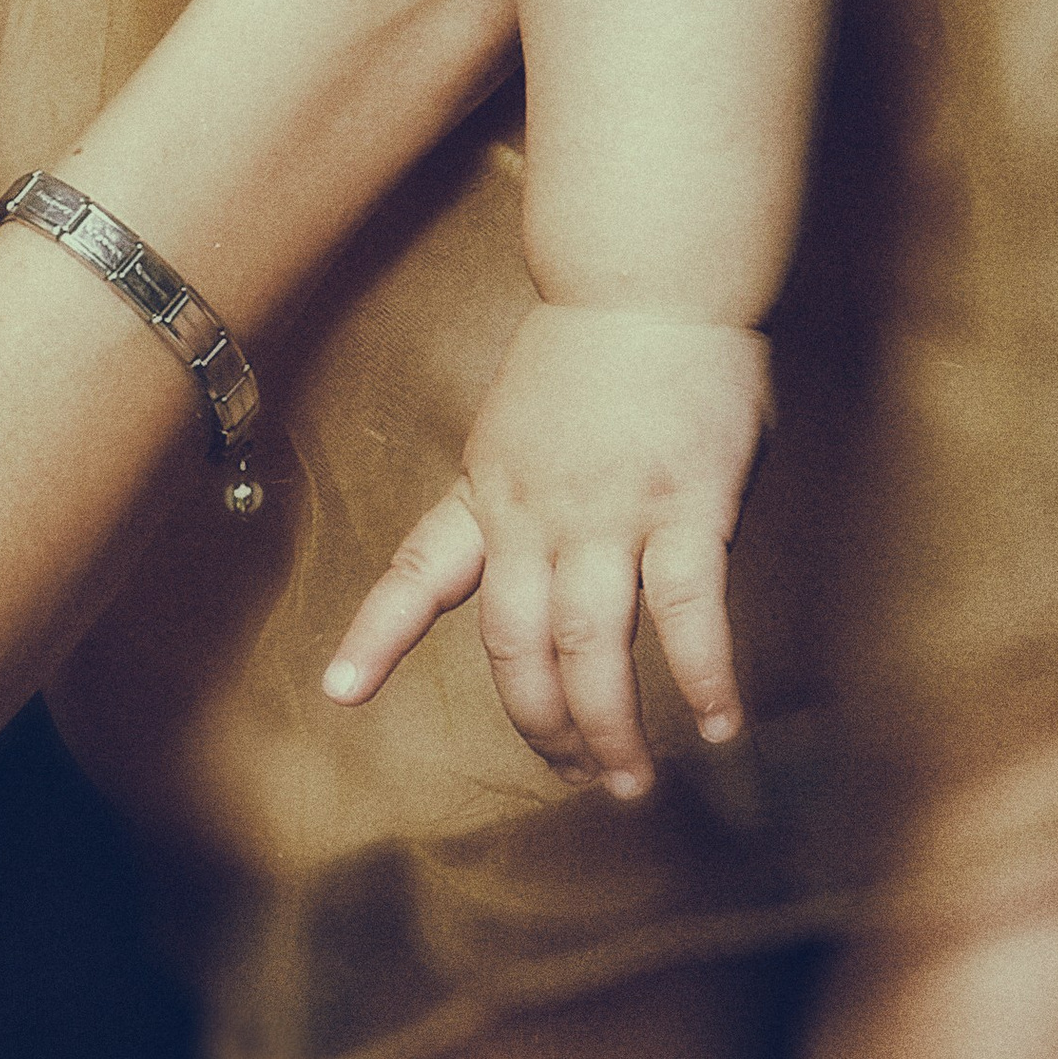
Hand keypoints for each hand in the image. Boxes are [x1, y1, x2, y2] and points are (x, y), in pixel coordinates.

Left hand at [323, 302, 772, 794]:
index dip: (378, 637)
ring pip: (594, 649)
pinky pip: (688, 615)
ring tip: (631, 782)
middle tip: (575, 777)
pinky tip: (717, 726)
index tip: (340, 693)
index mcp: (488, 487)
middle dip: (542, 726)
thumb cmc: (595, 352)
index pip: (421, 572)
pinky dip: (701, 680)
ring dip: (611, 730)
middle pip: (518, 647)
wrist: (648, 276)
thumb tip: (553, 569)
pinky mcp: (686, 507)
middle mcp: (537, 511)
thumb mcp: (521, 426)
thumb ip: (527, 500)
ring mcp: (611, 512)